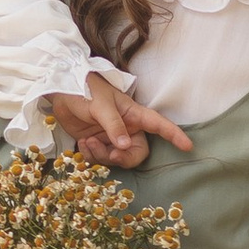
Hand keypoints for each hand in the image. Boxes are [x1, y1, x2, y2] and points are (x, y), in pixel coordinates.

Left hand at [41, 80, 192, 168]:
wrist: (60, 91)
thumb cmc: (85, 89)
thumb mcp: (101, 105)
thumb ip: (113, 125)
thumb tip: (123, 146)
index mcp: (133, 114)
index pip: (159, 125)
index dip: (174, 135)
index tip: (188, 146)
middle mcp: (125, 128)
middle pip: (136, 154)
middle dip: (124, 159)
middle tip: (111, 155)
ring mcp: (110, 137)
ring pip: (116, 159)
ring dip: (102, 156)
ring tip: (88, 142)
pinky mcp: (95, 143)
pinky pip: (99, 159)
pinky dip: (90, 156)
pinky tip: (82, 143)